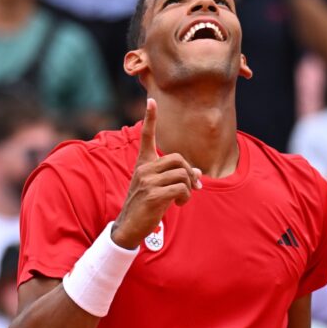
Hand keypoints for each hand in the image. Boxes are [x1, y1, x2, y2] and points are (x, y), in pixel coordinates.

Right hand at [111, 99, 201, 249]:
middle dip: (189, 174)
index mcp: (143, 163)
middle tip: (193, 187)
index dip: (150, 118)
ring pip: (182, 174)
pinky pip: (180, 188)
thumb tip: (198, 173)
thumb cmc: (145, 205)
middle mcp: (144, 168)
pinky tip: (179, 204)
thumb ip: (176, 177)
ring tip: (184, 198)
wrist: (129, 226)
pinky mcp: (153, 195)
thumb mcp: (159, 188)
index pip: (146, 136)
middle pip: (179, 159)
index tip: (151, 100)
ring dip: (189, 188)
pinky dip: (186, 196)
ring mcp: (147, 181)